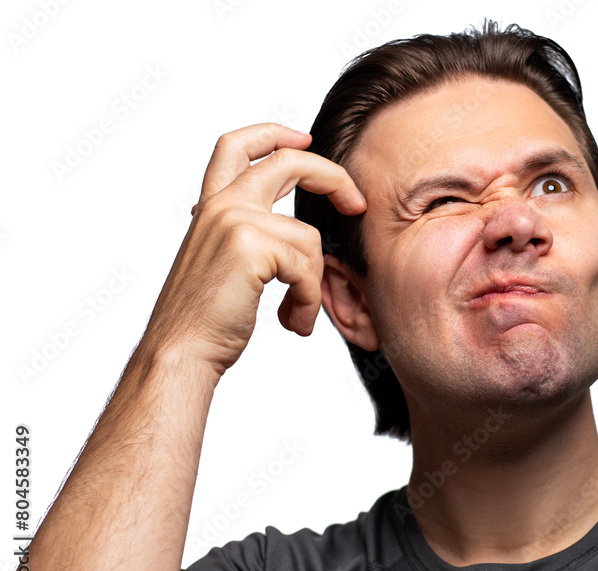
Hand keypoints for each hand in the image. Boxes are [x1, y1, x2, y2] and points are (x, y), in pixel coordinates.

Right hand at [142, 122, 365, 378]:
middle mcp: (220, 205)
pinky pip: (307, 267)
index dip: (274, 133)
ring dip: (312, 284)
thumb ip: (246, 236)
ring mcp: (235, 220)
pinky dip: (308, 299)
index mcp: (211, 206)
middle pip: (288, 162)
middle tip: (357, 204)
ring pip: (309, 238)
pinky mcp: (252, 245)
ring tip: (297, 313)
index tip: (306, 138)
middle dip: (333, 176)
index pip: (236, 146)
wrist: (181, 351)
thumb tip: (287, 233)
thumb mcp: (221, 263)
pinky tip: (292, 321)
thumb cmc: (204, 319)